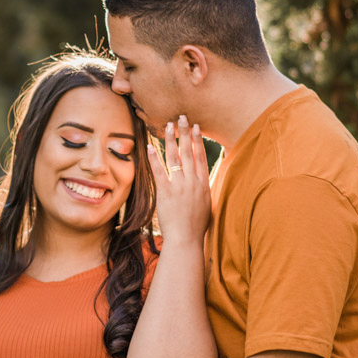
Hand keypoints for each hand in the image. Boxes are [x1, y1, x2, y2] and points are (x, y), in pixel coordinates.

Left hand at [148, 116, 210, 246]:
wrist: (187, 239)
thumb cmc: (197, 226)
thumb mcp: (207, 204)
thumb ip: (204, 189)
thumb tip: (204, 181)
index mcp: (203, 183)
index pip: (200, 156)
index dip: (198, 140)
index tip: (196, 127)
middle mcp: (192, 182)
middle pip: (188, 152)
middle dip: (185, 133)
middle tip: (182, 117)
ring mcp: (179, 186)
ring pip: (175, 157)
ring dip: (171, 139)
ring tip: (168, 125)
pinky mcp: (166, 192)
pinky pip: (159, 171)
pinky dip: (154, 158)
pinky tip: (150, 145)